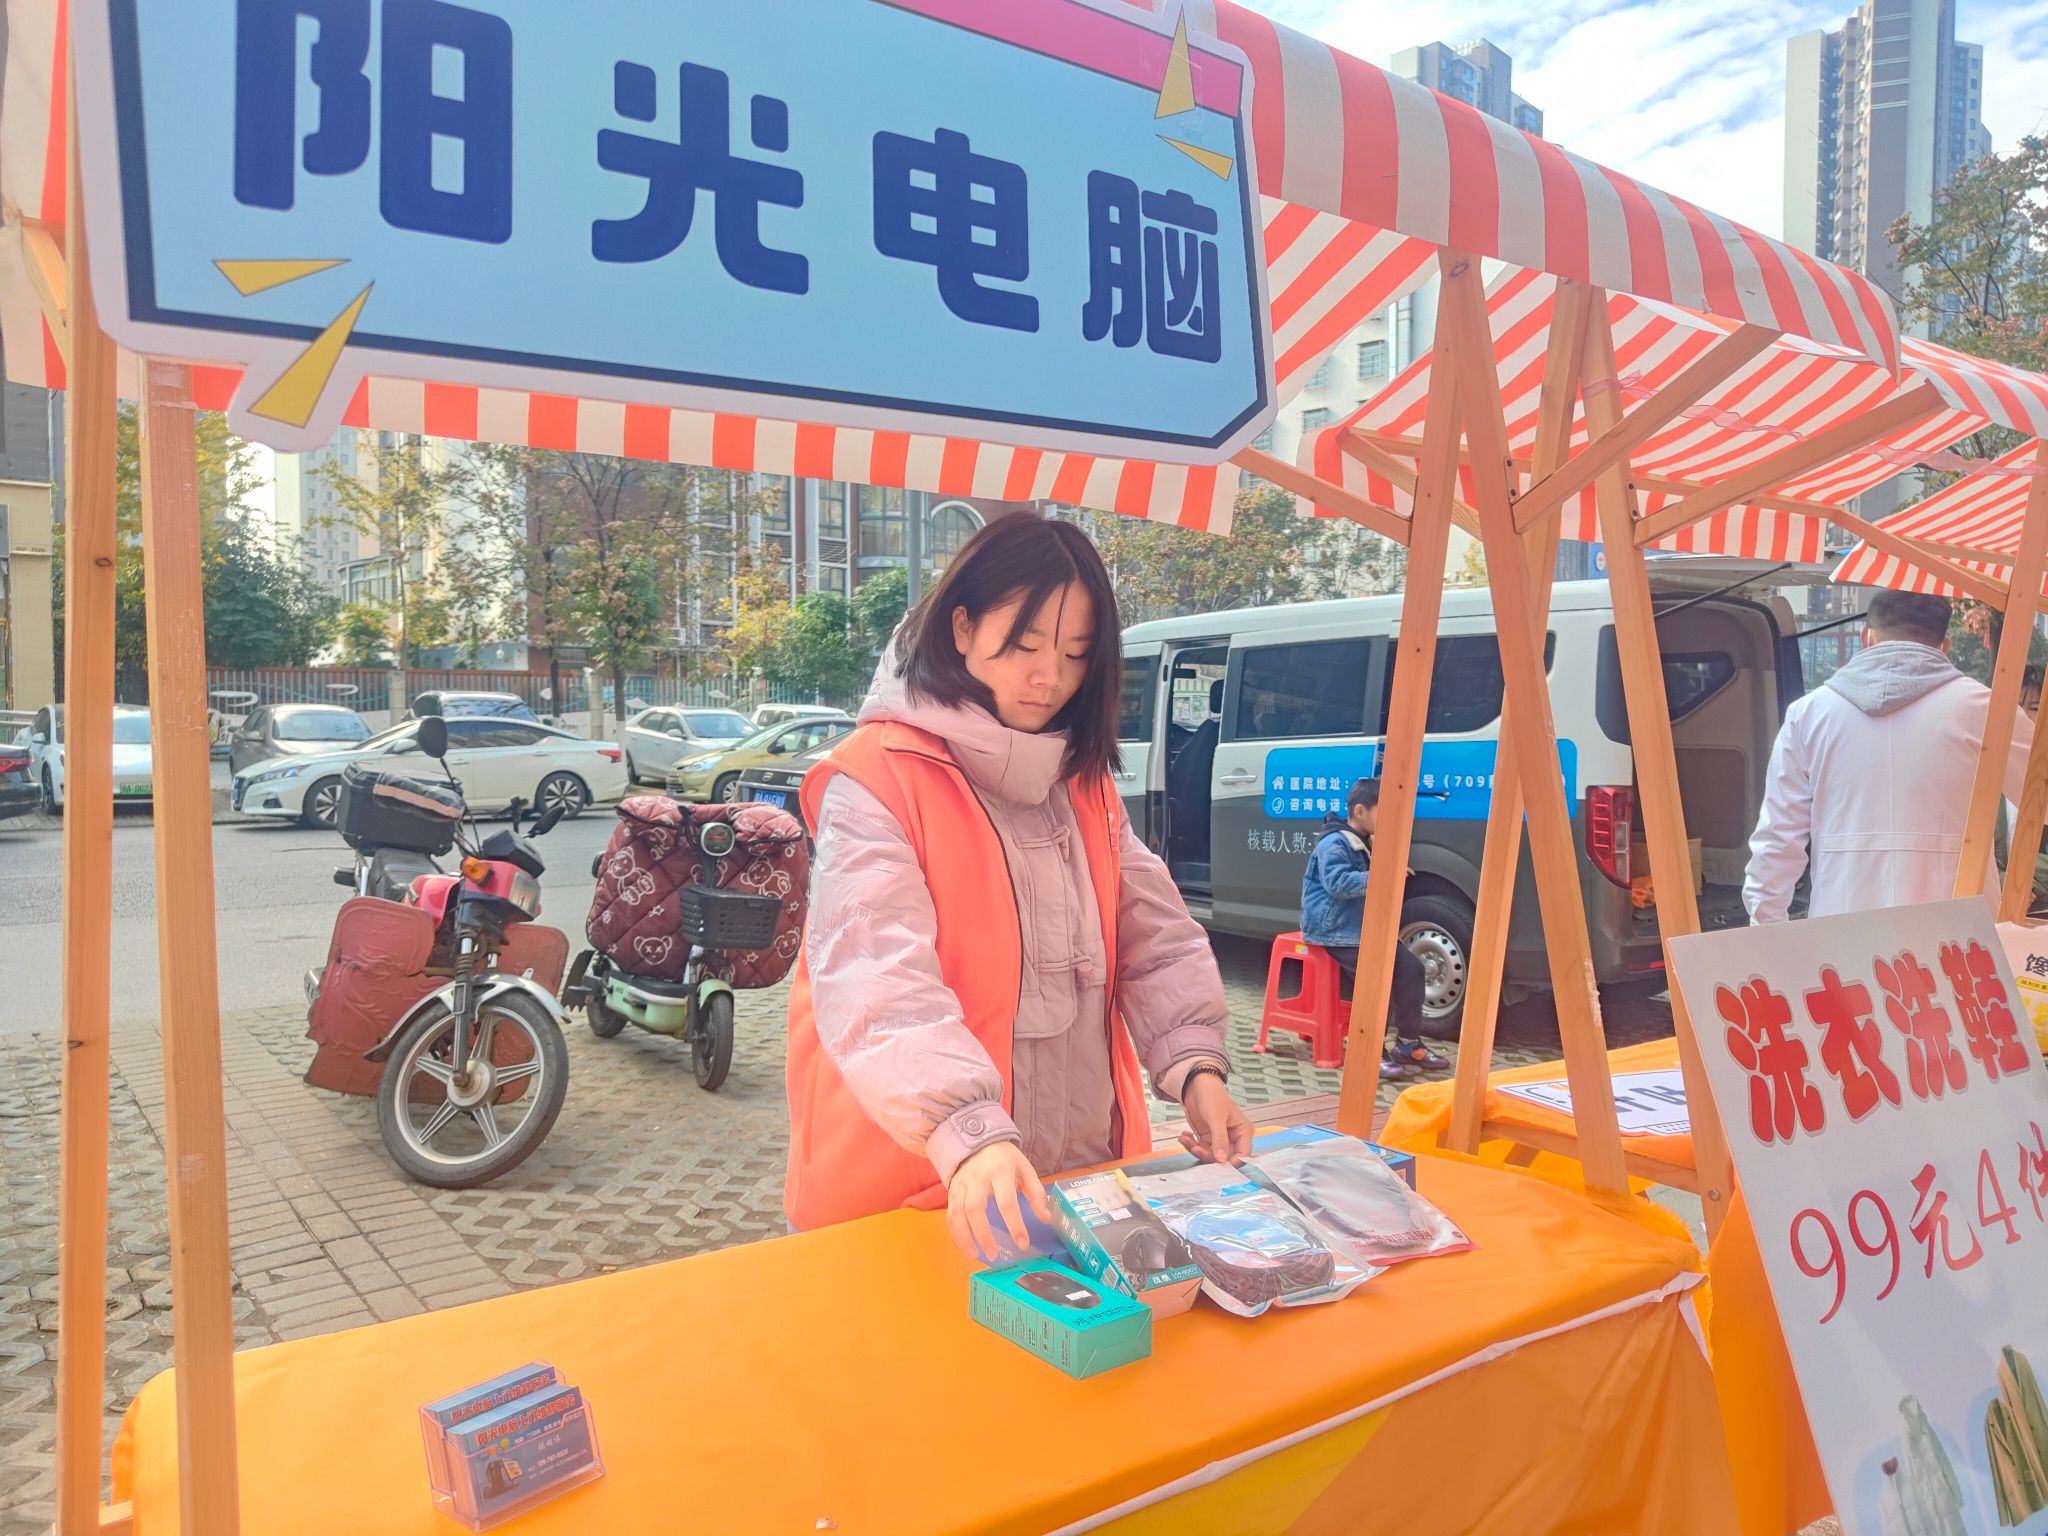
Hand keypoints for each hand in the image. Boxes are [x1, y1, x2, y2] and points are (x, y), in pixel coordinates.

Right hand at [945, 1142, 1051, 1262]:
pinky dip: (954, 1232)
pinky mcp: (952, 1190)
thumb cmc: (1005, 1159)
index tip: (1022, 1243)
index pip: (1007, 1201)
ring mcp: (962, 1185)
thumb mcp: (1025, 1169)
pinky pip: (950, 1214)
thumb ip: (1036, 1193)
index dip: (1014, 1224)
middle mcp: (977, 1178)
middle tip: (992, 1255)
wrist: (977, 1142)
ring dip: (965, 1237)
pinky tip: (962, 1246)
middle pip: (976, 1209)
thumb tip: (1046, 1218)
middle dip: (983, 1234)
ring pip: (958, 1213)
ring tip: (974, 1256)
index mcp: (1000, 1171)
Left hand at [1179, 1073, 1253, 1164]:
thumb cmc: (1212, 1096)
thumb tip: (1221, 1159)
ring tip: (1186, 1139)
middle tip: (1196, 1148)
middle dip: (1208, 1155)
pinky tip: (1184, 1136)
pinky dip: (1191, 1145)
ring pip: (1210, 1155)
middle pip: (1224, 1158)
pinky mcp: (1207, 1139)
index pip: (1243, 1154)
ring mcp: (1219, 1139)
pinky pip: (1200, 1149)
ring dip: (1196, 1149)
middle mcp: (1233, 1138)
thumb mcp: (1217, 1118)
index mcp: (1243, 1131)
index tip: (1218, 1164)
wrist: (1196, 1086)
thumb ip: (1220, 1139)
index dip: (1232, 1162)